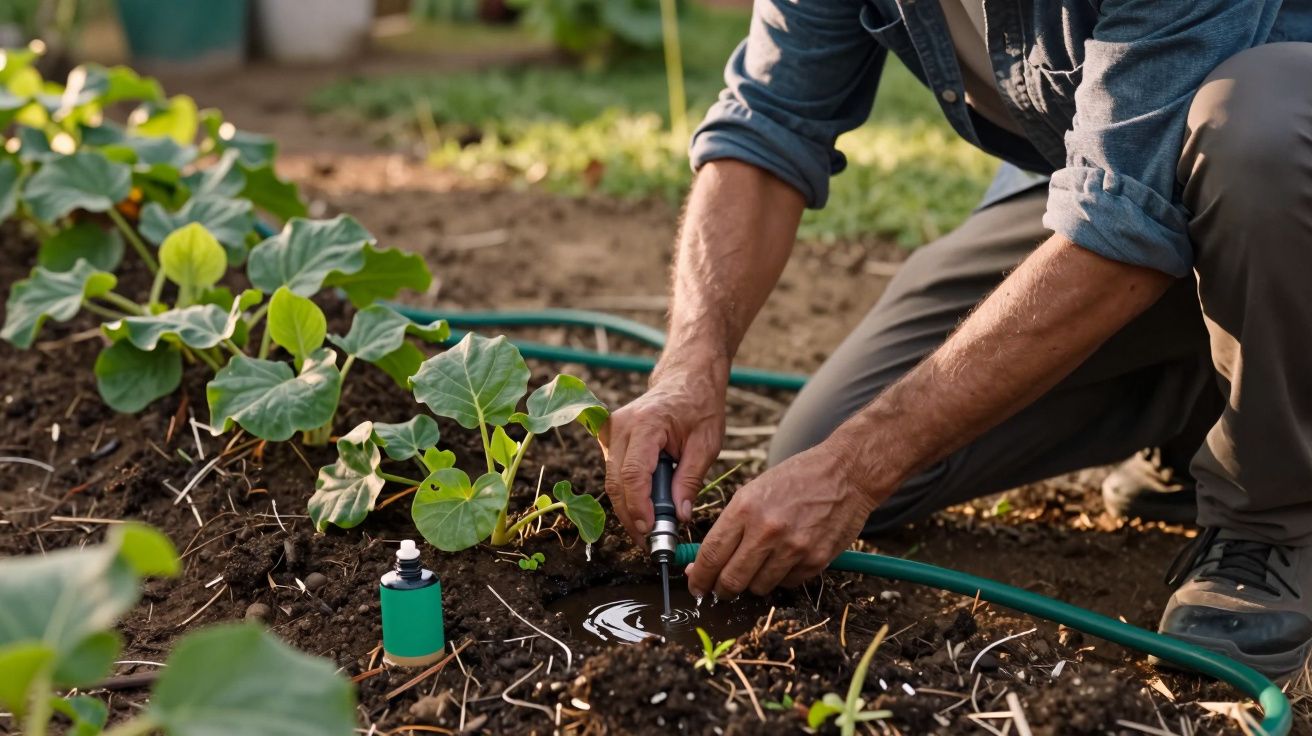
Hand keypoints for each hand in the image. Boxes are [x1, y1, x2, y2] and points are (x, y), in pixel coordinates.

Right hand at [599, 362, 726, 546]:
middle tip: (651, 543)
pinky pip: (614, 474)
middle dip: (631, 516)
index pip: (634, 474)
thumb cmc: (699, 406)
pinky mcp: (610, 439)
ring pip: (612, 482)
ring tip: (651, 531)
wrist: (685, 379)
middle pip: (617, 483)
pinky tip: (644, 510)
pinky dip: (627, 495)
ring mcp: (611, 431)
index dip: (639, 507)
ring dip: (628, 509)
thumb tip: (679, 516)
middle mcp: (620, 426)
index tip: (651, 531)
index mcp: (646, 423)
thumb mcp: (707, 443)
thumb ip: (690, 479)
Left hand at [685, 439, 882, 597]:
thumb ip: (730, 526)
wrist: (846, 473)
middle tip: (720, 590)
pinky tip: (787, 557)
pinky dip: (782, 577)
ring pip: (758, 588)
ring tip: (760, 565)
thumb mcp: (754, 491)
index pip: (712, 554)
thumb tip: (705, 562)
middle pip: (731, 580)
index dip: (699, 577)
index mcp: (745, 508)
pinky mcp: (816, 561)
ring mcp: (793, 548)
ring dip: (753, 584)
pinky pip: (788, 583)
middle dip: (721, 590)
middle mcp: (767, 530)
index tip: (695, 585)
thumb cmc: (797, 478)